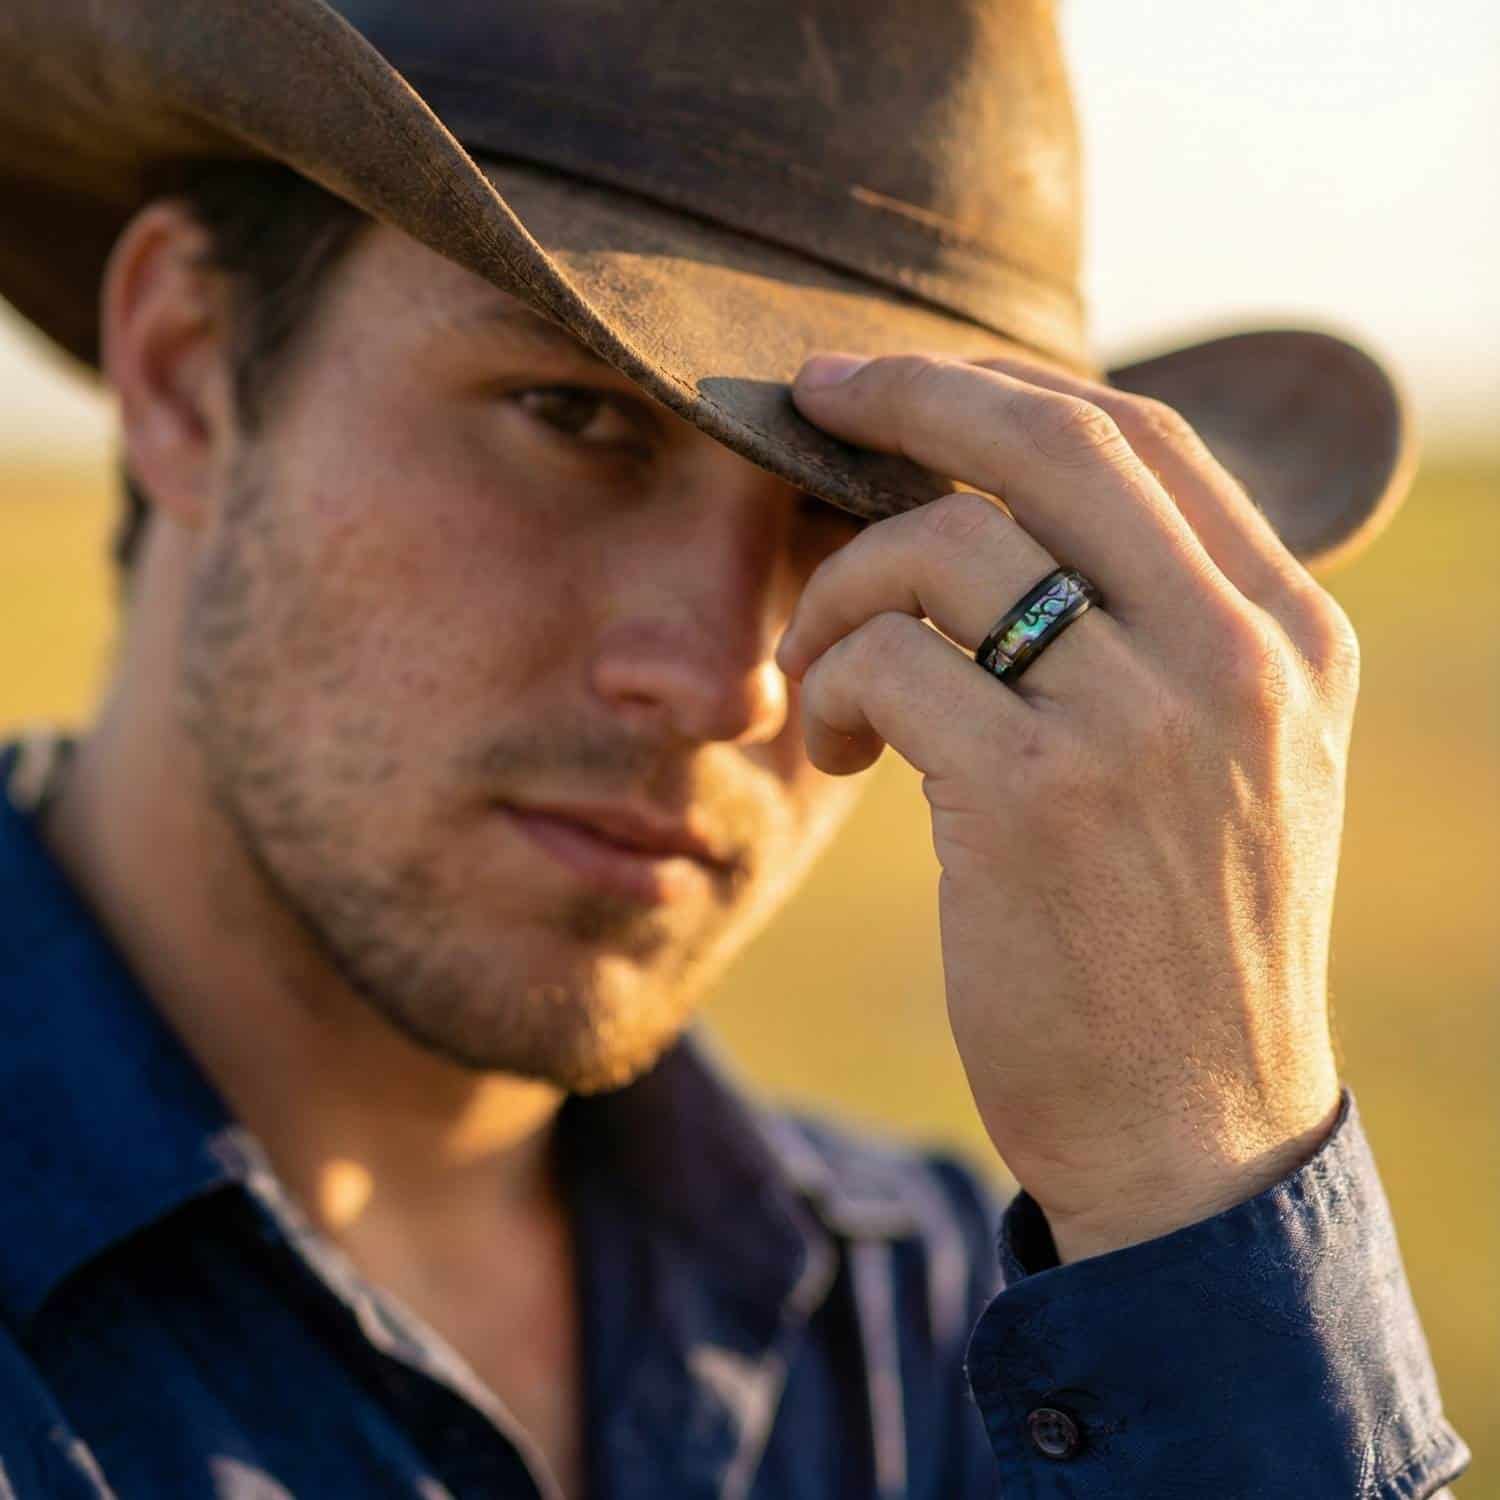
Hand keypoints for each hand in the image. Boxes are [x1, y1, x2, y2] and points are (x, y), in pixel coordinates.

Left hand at [777, 350, 1352, 1260]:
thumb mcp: (1223, 766)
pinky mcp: (1031, 798)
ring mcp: (1139, 723)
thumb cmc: (1179, 942)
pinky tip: (838, 747)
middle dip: (906, 394)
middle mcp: (1234, 656)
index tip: (902, 381)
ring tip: (822, 669)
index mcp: (1288, 634)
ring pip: (938, 547)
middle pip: (1044, 440)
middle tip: (811, 395)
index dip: (1001, 383)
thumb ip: (1159, 634)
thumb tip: (1009, 514)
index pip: (1141, 436)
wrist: (1192, 1132)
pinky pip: (887, 660)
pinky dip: (832, 682)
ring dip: (840, 588)